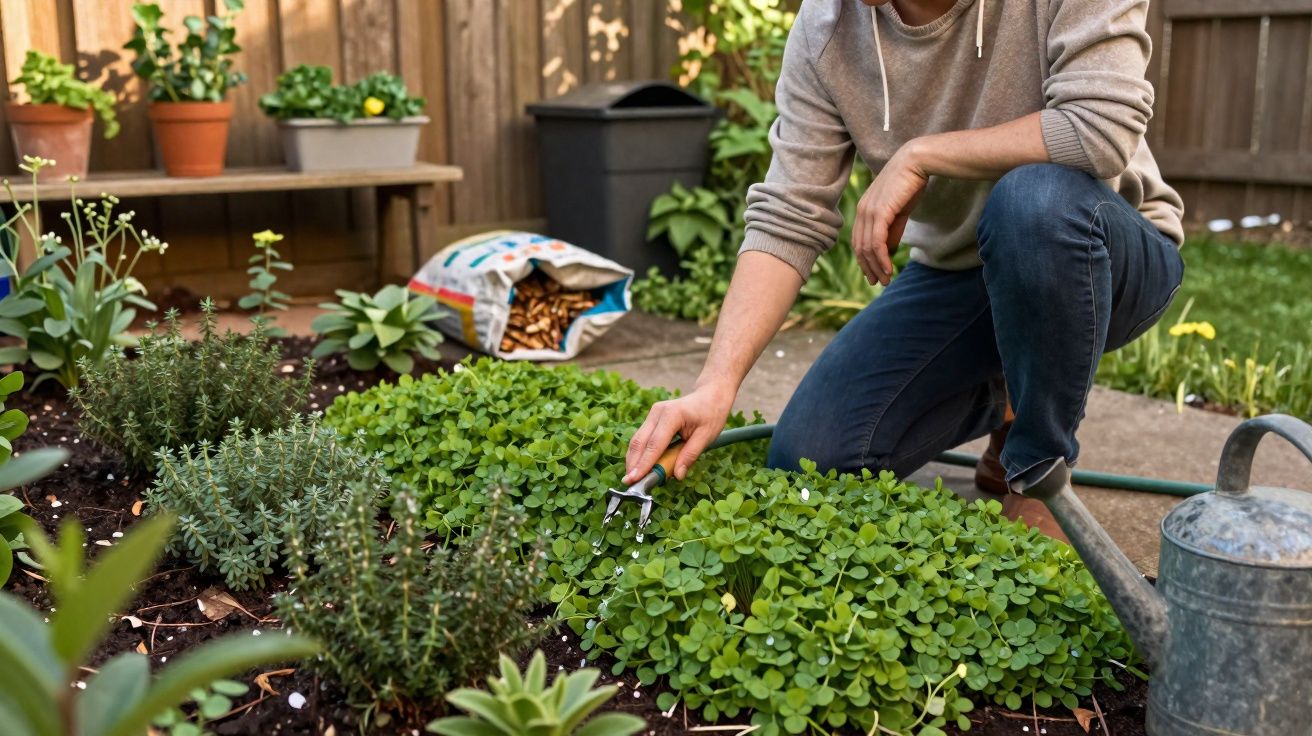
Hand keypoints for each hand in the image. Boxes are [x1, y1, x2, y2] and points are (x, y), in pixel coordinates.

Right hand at [624, 381, 736, 483]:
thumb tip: (677, 475)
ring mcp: (653, 414)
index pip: (654, 444)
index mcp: (672, 415)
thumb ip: (690, 455)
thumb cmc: (711, 414)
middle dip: (633, 464)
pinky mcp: (652, 419)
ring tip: (634, 479)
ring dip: (634, 460)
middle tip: (630, 484)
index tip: (635, 479)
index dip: (644, 464)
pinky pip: (642, 438)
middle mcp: (657, 412)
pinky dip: (640, 453)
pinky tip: (641, 467)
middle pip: (639, 442)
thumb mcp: (707, 436)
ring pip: (637, 440)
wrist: (710, 395)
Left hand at [853, 141, 928, 284]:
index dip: (865, 260)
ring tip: (885, 280)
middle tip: (879, 283)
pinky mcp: (879, 212)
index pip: (859, 240)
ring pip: (868, 248)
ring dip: (876, 267)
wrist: (917, 162)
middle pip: (860, 247)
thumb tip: (888, 249)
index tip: (874, 274)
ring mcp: (869, 211)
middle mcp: (862, 211)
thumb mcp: (899, 211)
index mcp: (864, 209)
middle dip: (869, 268)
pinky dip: (881, 259)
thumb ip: (892, 230)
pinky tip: (888, 269)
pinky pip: (877, 242)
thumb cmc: (910, 184)